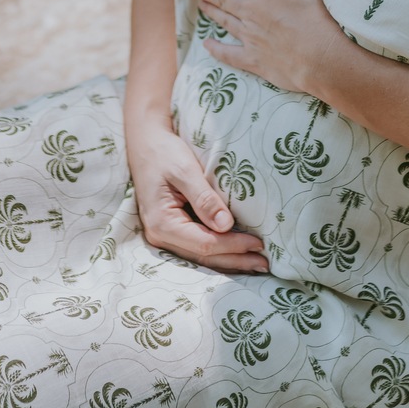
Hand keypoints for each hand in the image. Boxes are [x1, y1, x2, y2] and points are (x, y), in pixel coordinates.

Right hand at [127, 120, 268, 274]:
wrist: (145, 143)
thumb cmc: (163, 153)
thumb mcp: (185, 170)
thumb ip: (204, 199)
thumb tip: (226, 226)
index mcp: (162, 222)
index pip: (204, 243)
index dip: (232, 245)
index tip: (257, 243)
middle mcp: (160, 235)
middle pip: (203, 256)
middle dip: (234, 260)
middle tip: (264, 262)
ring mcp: (163, 235)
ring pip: (199, 256)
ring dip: (228, 260)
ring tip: (255, 264)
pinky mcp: (170, 230)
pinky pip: (195, 246)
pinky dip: (217, 251)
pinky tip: (235, 254)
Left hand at [186, 0, 352, 97]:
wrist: (324, 59)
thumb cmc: (320, 15)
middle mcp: (251, 12)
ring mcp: (251, 38)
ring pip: (225, 21)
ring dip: (210, 11)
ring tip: (199, 5)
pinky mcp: (255, 60)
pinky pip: (229, 54)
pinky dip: (217, 49)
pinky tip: (207, 45)